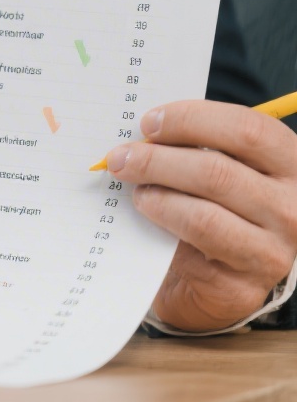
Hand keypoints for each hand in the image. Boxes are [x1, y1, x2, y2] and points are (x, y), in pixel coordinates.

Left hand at [106, 100, 296, 330]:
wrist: (221, 281)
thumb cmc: (220, 210)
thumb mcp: (225, 172)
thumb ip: (200, 148)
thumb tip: (146, 131)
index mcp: (290, 164)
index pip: (249, 129)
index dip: (193, 119)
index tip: (150, 122)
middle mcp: (292, 205)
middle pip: (217, 170)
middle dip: (157, 158)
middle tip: (121, 156)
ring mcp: (274, 246)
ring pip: (203, 209)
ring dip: (156, 191)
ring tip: (132, 185)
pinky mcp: (247, 280)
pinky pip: (197, 237)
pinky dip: (164, 216)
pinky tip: (147, 208)